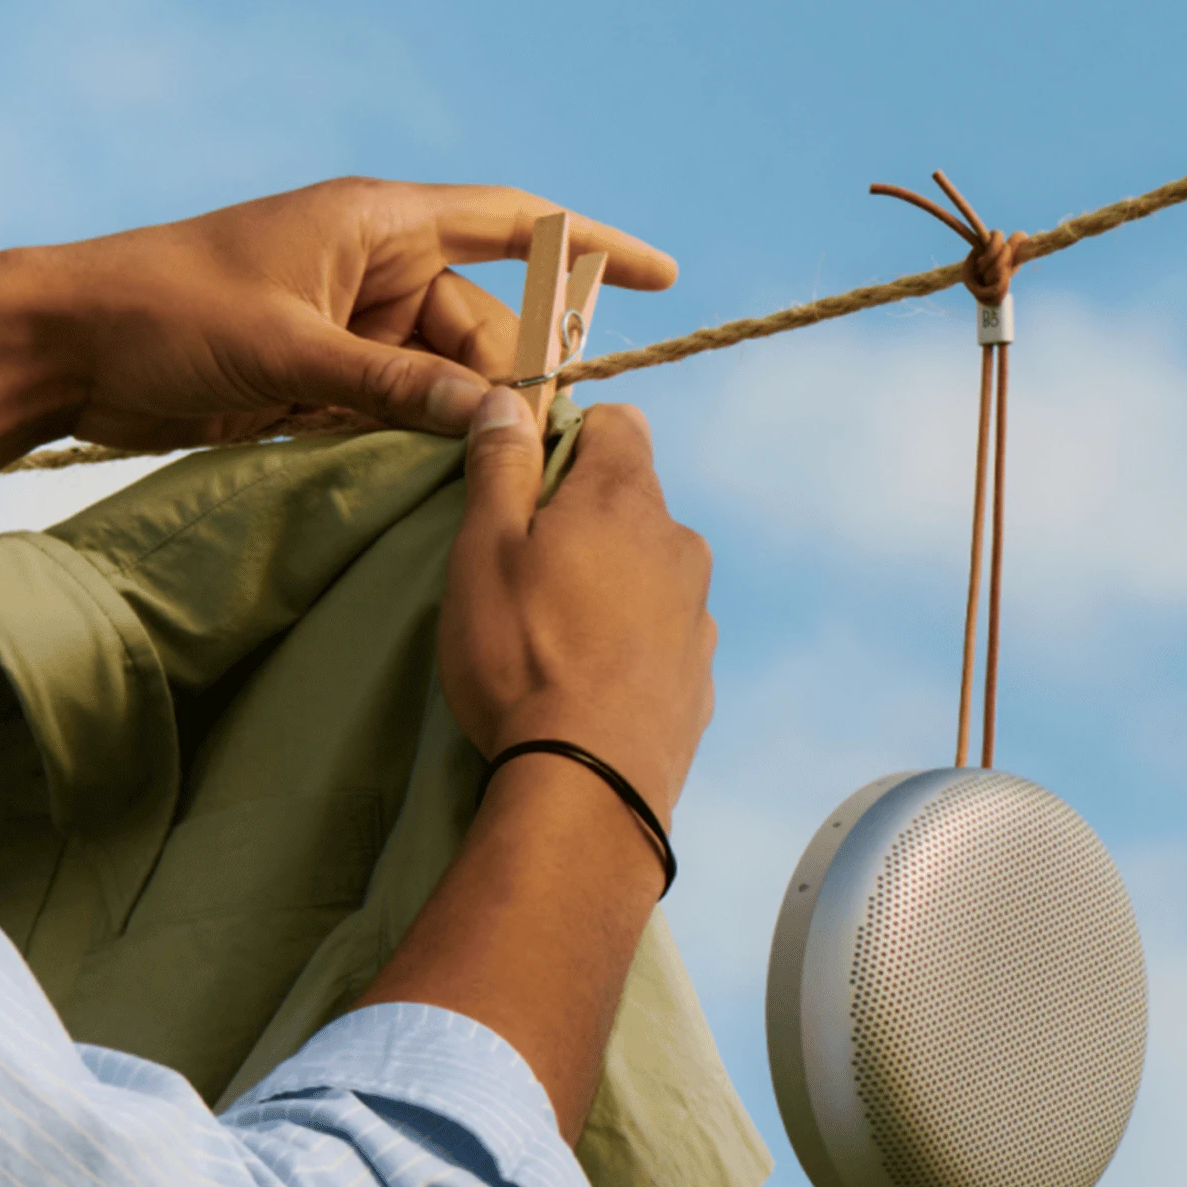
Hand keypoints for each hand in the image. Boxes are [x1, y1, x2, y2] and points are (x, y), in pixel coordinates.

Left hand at [36, 179, 677, 451]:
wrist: (64, 345)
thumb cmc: (167, 314)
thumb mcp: (292, 354)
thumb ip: (397, 384)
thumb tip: (496, 415)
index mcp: (377, 222)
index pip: (514, 222)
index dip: (591, 245)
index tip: (660, 273)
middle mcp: (374, 264)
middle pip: (485, 323)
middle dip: (512, 380)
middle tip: (533, 451)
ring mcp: (349, 322)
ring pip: (444, 375)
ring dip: (457, 420)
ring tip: (472, 473)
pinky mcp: (321, 373)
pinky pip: (398, 405)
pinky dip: (414, 437)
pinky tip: (425, 476)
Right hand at [436, 394, 715, 822]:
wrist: (590, 784)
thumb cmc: (523, 655)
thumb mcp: (485, 550)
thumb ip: (501, 467)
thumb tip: (509, 402)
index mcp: (626, 499)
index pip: (618, 422)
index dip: (569, 437)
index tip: (528, 480)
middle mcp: (680, 544)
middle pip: (633, 500)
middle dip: (584, 517)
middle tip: (527, 568)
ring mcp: (699, 613)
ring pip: (652, 569)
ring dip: (611, 582)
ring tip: (556, 635)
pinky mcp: (701, 675)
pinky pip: (663, 632)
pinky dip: (631, 640)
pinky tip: (589, 680)